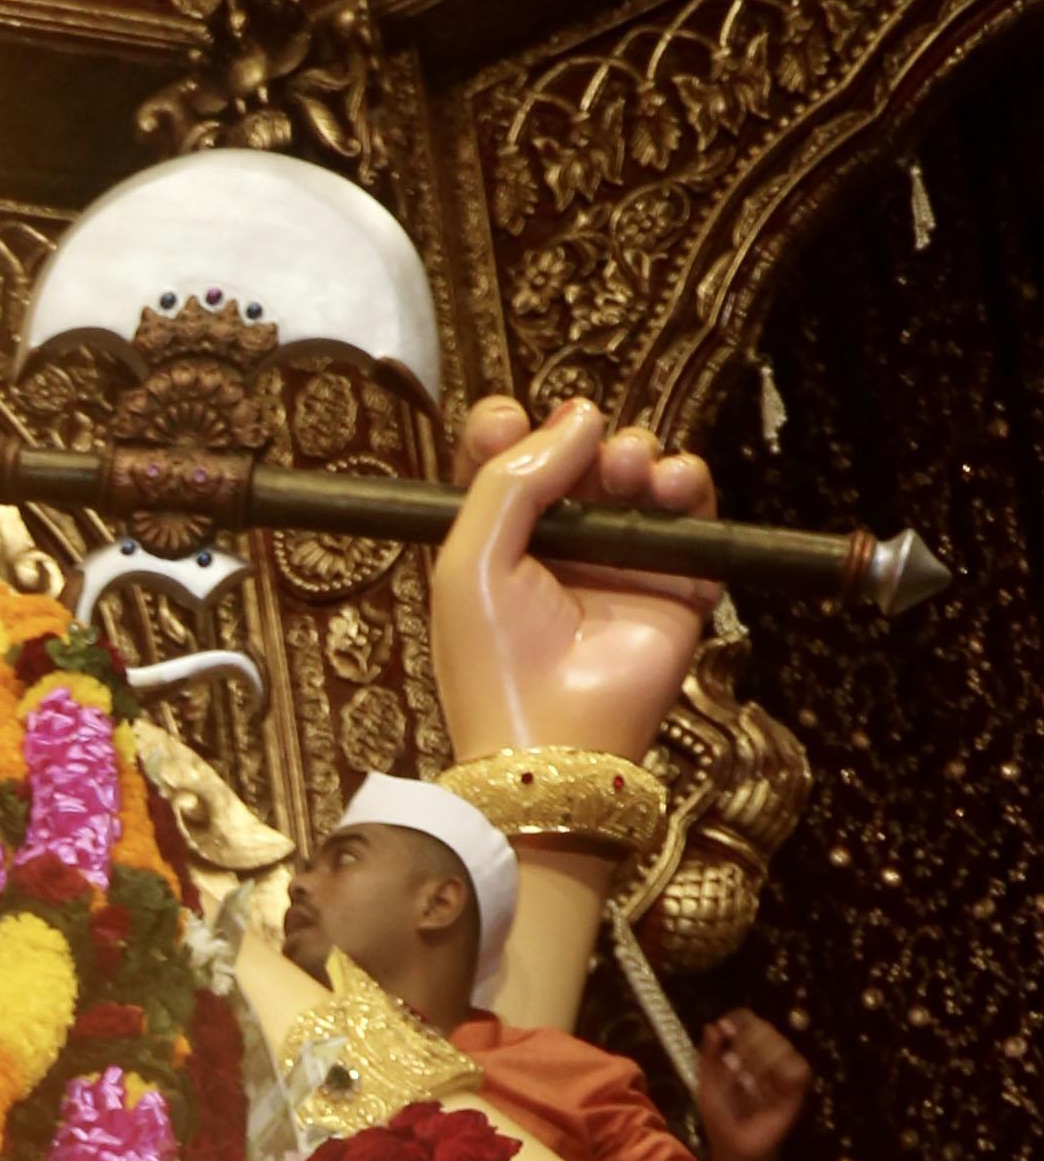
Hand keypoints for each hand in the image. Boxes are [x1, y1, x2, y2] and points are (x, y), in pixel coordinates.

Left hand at [434, 391, 721, 768]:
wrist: (553, 743)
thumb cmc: (495, 666)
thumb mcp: (469, 561)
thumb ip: (507, 479)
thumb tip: (579, 417)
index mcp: (501, 548)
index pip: (510, 466)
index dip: (512, 432)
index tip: (508, 420)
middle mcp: (562, 551)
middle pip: (580, 460)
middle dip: (583, 438)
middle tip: (585, 445)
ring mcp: (621, 565)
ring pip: (637, 476)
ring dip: (635, 453)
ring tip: (627, 468)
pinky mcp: (677, 582)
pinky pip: (692, 511)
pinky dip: (687, 481)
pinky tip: (669, 483)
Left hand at [697, 1006, 811, 1160]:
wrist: (733, 1145)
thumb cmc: (721, 1115)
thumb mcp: (707, 1084)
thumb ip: (708, 1054)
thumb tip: (713, 1026)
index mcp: (746, 1048)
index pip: (748, 1019)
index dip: (739, 1020)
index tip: (725, 1029)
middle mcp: (768, 1053)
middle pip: (765, 1027)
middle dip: (745, 1045)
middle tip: (731, 1067)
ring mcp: (784, 1069)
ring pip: (782, 1045)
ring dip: (759, 1064)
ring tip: (745, 1085)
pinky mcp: (797, 1087)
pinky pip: (798, 1067)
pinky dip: (780, 1076)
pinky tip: (766, 1091)